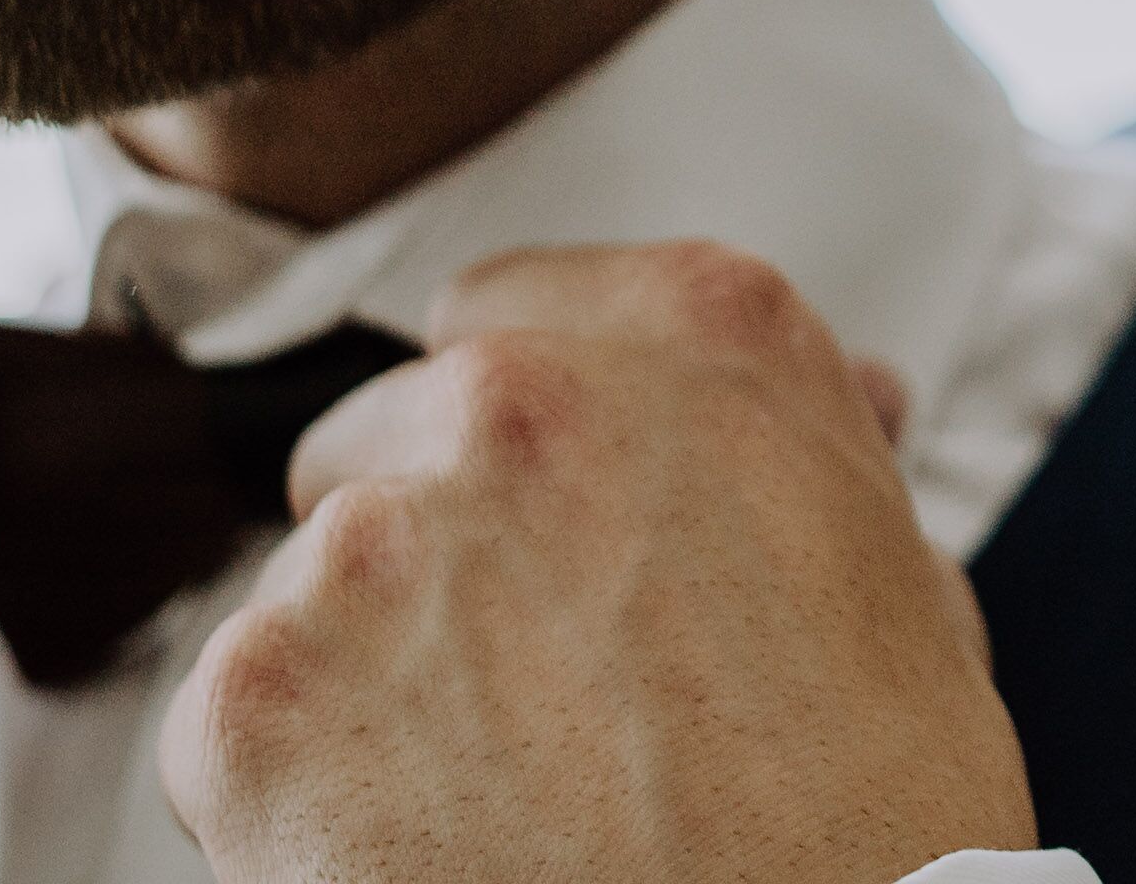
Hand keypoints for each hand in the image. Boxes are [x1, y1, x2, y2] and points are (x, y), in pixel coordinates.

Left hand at [157, 240, 1037, 883]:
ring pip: (311, 579)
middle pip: (389, 435)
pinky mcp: (262, 689)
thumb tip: (851, 399)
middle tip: (534, 687)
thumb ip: (822, 465)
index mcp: (696, 339)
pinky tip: (412, 848)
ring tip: (492, 790)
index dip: (527, 432)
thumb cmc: (866, 831)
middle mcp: (522, 397)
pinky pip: (230, 717)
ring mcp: (377, 537)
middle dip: (439, 550)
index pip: (512, 305)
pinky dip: (291, 791)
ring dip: (371, 667)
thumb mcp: (905, 594)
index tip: (546, 507)